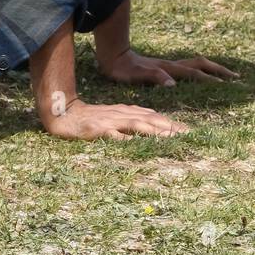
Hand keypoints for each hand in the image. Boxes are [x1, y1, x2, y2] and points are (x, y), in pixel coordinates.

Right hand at [41, 97, 187, 141]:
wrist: (64, 113)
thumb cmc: (92, 117)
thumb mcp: (116, 116)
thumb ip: (134, 118)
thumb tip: (154, 122)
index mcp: (128, 112)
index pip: (154, 117)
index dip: (171, 124)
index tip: (189, 132)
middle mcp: (122, 115)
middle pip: (150, 120)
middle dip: (169, 127)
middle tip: (188, 135)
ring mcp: (110, 122)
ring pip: (136, 125)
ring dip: (153, 131)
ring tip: (169, 137)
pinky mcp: (97, 129)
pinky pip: (113, 135)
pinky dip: (124, 138)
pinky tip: (134, 143)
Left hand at [97, 48, 239, 87]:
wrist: (113, 55)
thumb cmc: (122, 69)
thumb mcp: (136, 75)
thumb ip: (154, 78)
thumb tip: (173, 84)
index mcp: (169, 69)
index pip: (195, 74)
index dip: (211, 80)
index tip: (228, 85)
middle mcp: (172, 65)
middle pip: (202, 64)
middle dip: (219, 71)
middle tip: (236, 78)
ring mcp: (169, 65)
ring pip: (197, 64)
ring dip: (213, 69)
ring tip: (226, 75)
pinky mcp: (165, 67)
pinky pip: (189, 68)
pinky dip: (201, 70)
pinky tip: (202, 76)